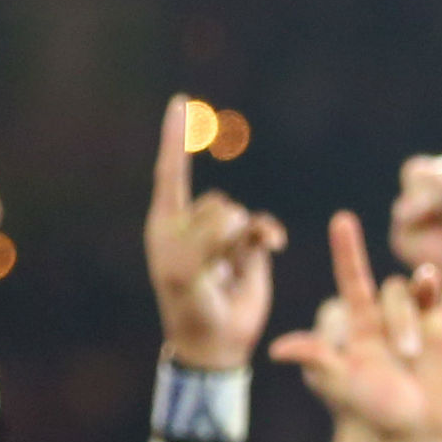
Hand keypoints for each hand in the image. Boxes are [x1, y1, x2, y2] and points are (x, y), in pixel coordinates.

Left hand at [148, 99, 286, 369]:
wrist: (216, 340)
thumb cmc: (189, 304)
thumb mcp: (185, 270)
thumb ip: (208, 236)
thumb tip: (240, 218)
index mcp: (166, 223)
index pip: (171, 170)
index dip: (175, 136)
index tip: (180, 101)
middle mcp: (193, 223)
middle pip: (214, 202)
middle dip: (217, 232)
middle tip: (208, 266)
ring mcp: (222, 235)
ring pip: (240, 213)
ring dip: (240, 238)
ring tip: (229, 268)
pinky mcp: (250, 247)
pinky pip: (262, 224)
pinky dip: (267, 233)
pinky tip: (275, 245)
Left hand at [270, 213, 441, 441]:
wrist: (420, 432)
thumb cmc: (375, 411)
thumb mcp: (343, 385)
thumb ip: (317, 361)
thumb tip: (276, 349)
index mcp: (362, 324)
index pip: (353, 280)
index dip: (347, 251)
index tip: (341, 220)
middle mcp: (392, 315)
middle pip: (393, 290)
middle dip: (401, 317)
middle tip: (408, 353)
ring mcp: (425, 316)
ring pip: (423, 286)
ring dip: (424, 287)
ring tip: (429, 284)